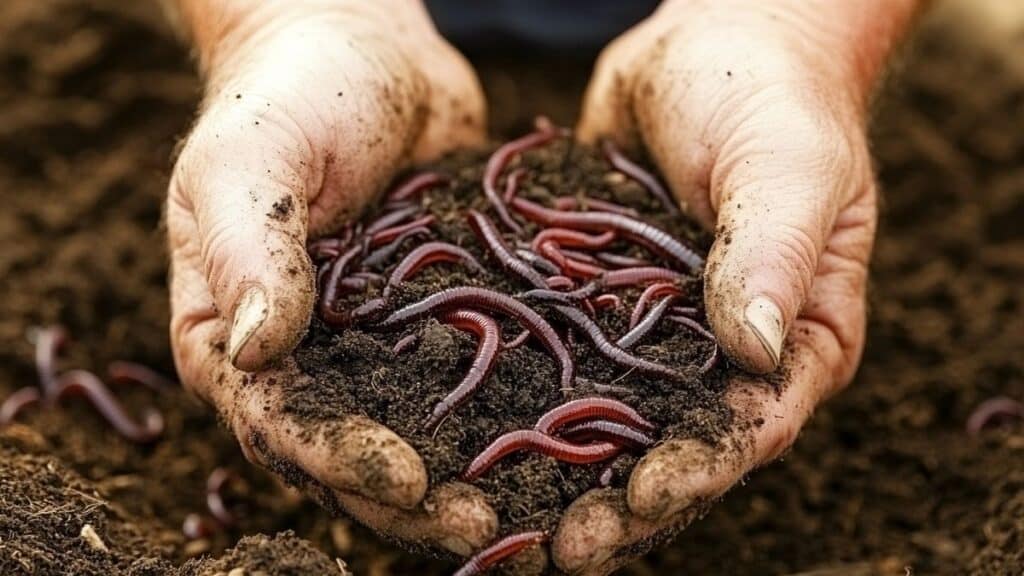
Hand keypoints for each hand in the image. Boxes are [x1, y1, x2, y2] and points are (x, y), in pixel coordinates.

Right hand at [166, 0, 497, 555]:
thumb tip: (257, 352)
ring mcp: (377, 347)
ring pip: (423, 432)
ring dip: (475, 476)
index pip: (280, 424)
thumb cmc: (284, 98)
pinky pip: (476, 376)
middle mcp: (307, 362)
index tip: (408, 481)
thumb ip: (247, 251)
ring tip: (539, 512)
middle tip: (491, 528)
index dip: (339, 461)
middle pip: (354, 453)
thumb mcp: (246, 163)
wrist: (358, 48)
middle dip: (419, 501)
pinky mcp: (440, 322)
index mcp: (235, 341)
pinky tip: (571, 438)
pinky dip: (515, 412)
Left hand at [554, 0, 919, 571]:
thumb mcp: (791, 166)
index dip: (699, 469)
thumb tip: (752, 348)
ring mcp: (659, 331)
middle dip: (621, 498)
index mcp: (799, 336)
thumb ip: (772, 252)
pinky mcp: (602, 301)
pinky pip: (564, 354)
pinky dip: (525, 393)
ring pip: (612, 416)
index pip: (753, 424)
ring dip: (562, 468)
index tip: (640, 499)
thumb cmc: (775, 97)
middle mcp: (728, 351)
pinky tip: (474, 428)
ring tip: (502, 512)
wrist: (718, 42)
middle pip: (677, 442)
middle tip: (557, 546)